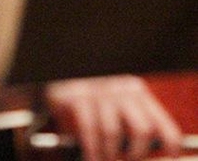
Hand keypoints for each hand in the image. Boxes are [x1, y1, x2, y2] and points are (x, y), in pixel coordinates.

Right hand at [42, 75, 181, 160]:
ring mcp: (97, 92)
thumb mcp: (114, 102)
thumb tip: (136, 153)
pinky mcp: (75, 97)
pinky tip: (91, 156)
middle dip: (134, 155)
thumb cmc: (87, 96)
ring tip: (103, 160)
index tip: (165, 158)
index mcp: (138, 93)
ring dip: (108, 155)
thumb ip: (129, 121)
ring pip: (113, 133)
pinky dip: (91, 150)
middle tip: (124, 160)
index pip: (164, 126)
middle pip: (142, 131)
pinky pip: (88, 130)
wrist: (53, 71)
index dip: (168, 148)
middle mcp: (121, 90)